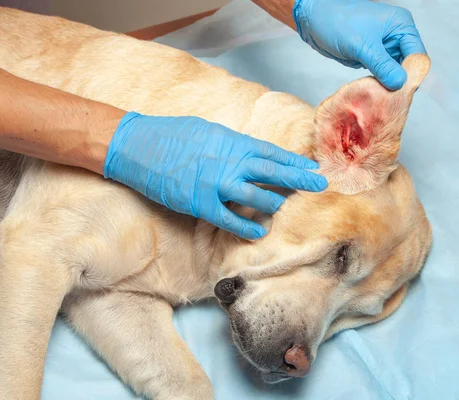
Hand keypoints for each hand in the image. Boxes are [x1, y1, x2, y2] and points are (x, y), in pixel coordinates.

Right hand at [104, 112, 327, 239]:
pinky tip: (260, 231)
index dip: (293, 161)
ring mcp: (216, 183)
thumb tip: (249, 153)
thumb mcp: (207, 130)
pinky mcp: (200, 203)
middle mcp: (229, 161)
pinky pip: (230, 218)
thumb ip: (231, 144)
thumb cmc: (172, 134)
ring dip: (273, 203)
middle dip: (298, 179)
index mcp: (232, 141)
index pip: (271, 153)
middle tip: (320, 185)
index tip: (312, 167)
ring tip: (284, 208)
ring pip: (256, 197)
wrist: (138, 145)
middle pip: (272, 173)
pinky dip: (247, 225)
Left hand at [293, 0, 425, 89]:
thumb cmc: (337, 23)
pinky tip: (374, 94)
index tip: (400, 93)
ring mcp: (384, 47)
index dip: (411, 74)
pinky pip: (382, 74)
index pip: (417, 54)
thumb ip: (382, 65)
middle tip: (390, 101)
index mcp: (401, 25)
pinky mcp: (372, 57)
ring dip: (389, 85)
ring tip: (381, 99)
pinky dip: (379, 84)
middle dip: (400, 82)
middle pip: (408, 65)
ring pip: (395, 72)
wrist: (314, 20)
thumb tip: (400, 83)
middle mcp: (396, 36)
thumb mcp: (362, 45)